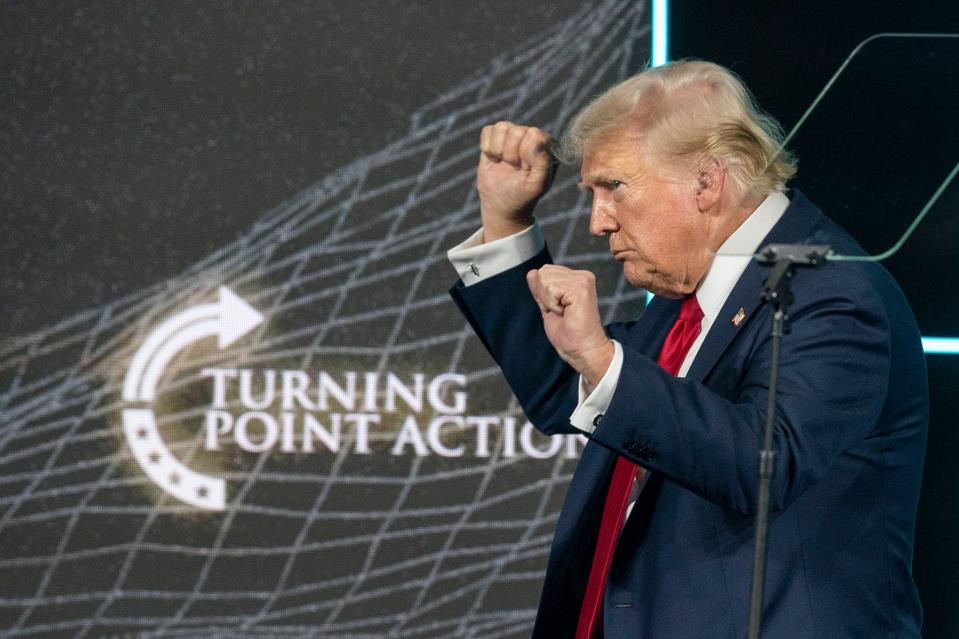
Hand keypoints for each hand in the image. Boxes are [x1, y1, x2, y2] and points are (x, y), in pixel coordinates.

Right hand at [477, 122, 555, 241]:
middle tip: (514, 168)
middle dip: (511, 154)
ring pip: (501, 127)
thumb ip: (542, 162)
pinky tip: (495, 159)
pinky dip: (487, 148)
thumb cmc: (523, 194)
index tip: (526, 169)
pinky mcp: (495, 136)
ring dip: (499, 150)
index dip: (526, 154)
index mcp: (548, 145)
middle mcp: (531, 135)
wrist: (501, 203)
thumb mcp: (537, 184)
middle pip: (516, 131)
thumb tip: (537, 138)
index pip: (535, 135)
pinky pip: (488, 130)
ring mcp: (513, 134)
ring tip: (505, 163)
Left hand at [526, 265, 613, 387]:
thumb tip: (531, 272)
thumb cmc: (568, 333)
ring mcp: (583, 280)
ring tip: (565, 313)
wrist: (582, 349)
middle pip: (543, 272)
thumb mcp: (548, 306)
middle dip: (545, 296)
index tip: (559, 309)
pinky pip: (551, 289)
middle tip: (562, 312)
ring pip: (545, 280)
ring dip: (549, 301)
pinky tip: (566, 313)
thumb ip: (541, 289)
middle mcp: (582, 276)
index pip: (545, 271)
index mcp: (577, 278)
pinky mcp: (580, 288)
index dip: (544, 293)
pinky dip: (552, 305)